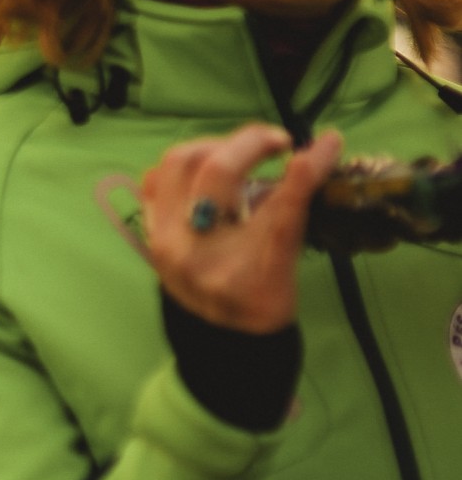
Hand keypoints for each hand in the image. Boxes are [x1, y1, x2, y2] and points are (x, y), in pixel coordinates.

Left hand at [140, 124, 342, 332]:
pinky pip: (156, 178)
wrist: (220, 338)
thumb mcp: (290, 263)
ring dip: (215, 146)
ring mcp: (165, 240)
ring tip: (243, 151)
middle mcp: (197, 253)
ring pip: (178, 164)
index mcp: (247, 271)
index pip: (280, 206)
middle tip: (278, 142)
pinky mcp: (150, 230)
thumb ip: (297, 210)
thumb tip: (319, 152)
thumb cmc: (263, 300)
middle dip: (251, 143)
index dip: (308, 168)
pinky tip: (210, 164)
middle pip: (216, 173)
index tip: (328, 141)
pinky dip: (184, 162)